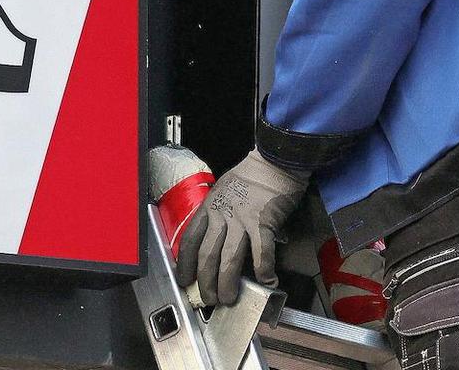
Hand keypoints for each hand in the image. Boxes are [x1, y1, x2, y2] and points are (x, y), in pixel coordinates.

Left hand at [174, 148, 308, 305]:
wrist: (273, 160)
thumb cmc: (250, 175)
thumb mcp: (223, 190)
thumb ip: (218, 212)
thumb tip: (217, 239)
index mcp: (209, 206)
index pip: (190, 239)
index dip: (185, 264)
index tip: (185, 279)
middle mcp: (222, 214)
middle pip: (206, 255)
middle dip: (205, 282)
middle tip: (208, 298)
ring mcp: (241, 219)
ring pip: (228, 259)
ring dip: (227, 283)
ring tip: (229, 298)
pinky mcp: (262, 222)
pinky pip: (261, 253)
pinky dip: (263, 271)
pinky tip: (266, 281)